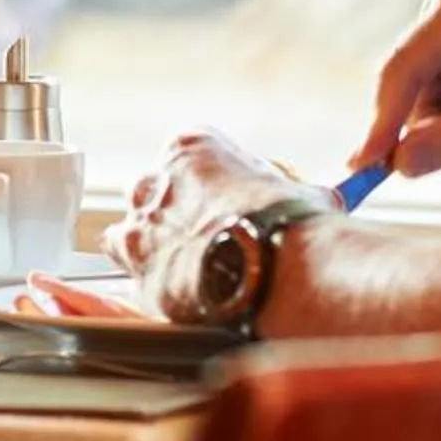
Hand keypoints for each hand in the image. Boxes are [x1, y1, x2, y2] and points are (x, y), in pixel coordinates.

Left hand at [102, 132, 315, 319]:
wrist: (275, 274)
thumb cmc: (293, 226)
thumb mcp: (303, 193)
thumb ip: (290, 191)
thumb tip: (310, 201)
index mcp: (190, 147)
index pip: (193, 158)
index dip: (215, 184)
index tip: (233, 203)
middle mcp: (155, 181)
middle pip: (159, 193)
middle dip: (180, 213)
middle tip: (210, 238)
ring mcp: (140, 228)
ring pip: (134, 232)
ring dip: (156, 247)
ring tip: (191, 270)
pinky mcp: (137, 275)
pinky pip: (129, 275)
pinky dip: (148, 283)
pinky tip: (175, 293)